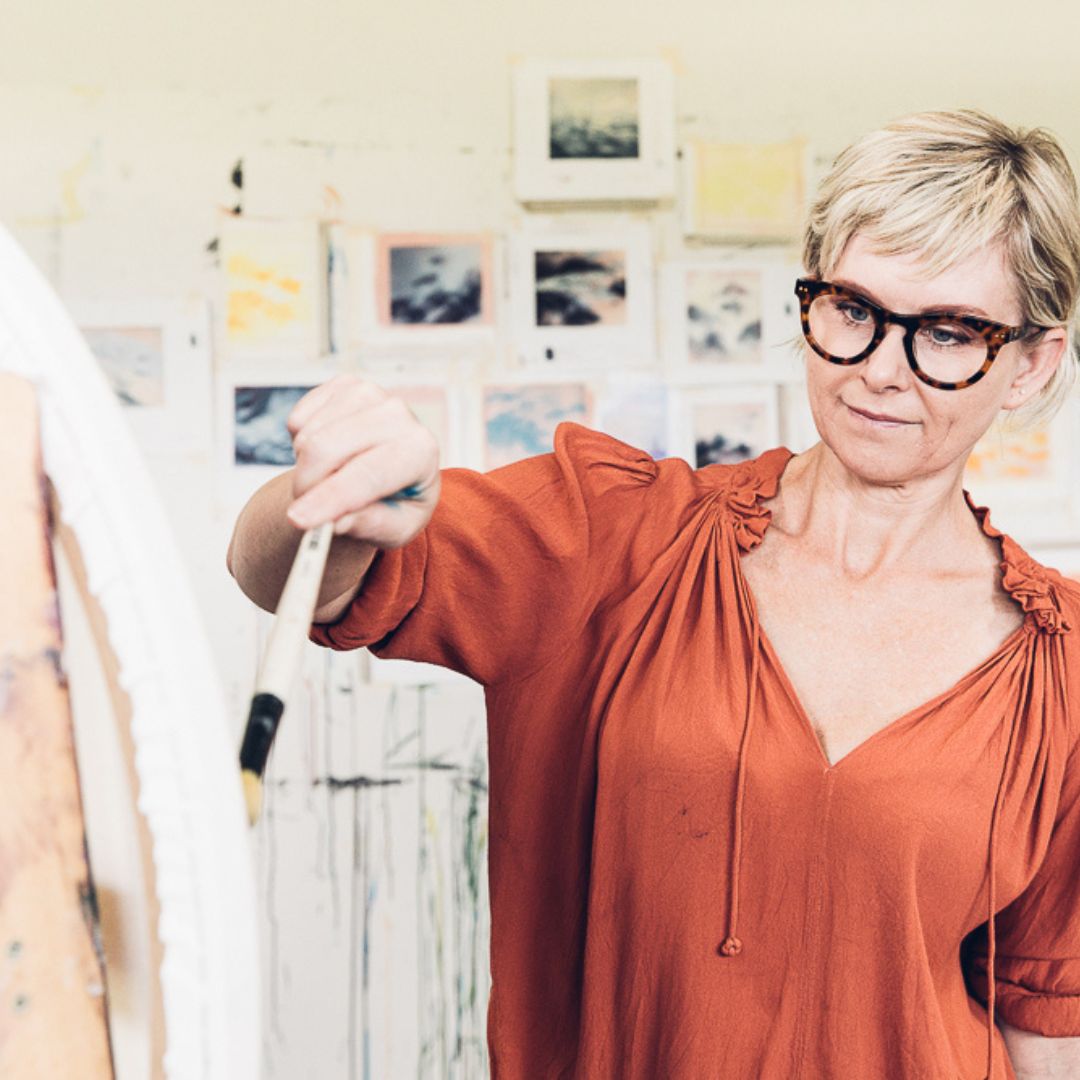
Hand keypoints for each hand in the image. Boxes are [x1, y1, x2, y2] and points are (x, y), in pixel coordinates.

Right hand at [284, 374, 440, 547]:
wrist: (394, 473)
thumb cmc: (397, 504)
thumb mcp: (396, 529)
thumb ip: (371, 526)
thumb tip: (337, 522)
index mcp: (421, 451)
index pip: (368, 474)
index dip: (330, 498)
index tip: (299, 520)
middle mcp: (398, 414)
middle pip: (326, 449)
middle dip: (306, 486)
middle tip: (305, 513)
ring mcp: (370, 394)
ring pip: (308, 436)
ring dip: (304, 468)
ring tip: (328, 482)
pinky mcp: (343, 386)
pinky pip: (299, 420)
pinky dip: (300, 445)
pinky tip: (327, 455)